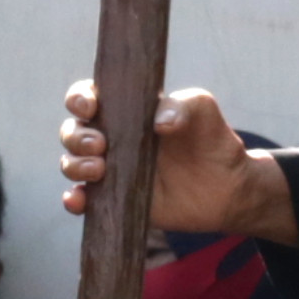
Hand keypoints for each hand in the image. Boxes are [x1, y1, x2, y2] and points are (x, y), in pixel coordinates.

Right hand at [58, 81, 293, 241]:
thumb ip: (182, 105)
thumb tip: (159, 122)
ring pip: (71, 164)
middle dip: (76, 136)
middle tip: (101, 145)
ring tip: (100, 169)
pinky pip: (82, 201)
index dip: (80, 99)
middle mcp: (110, 138)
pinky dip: (73, 200)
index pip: (87, 98)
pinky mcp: (114, 201)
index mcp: (124, 110)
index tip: (91, 106)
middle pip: (72, 132)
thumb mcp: (201, 110)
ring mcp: (110, 171)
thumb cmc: (211, 139)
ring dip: (75, 165)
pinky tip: (79, 200)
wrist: (227, 186)